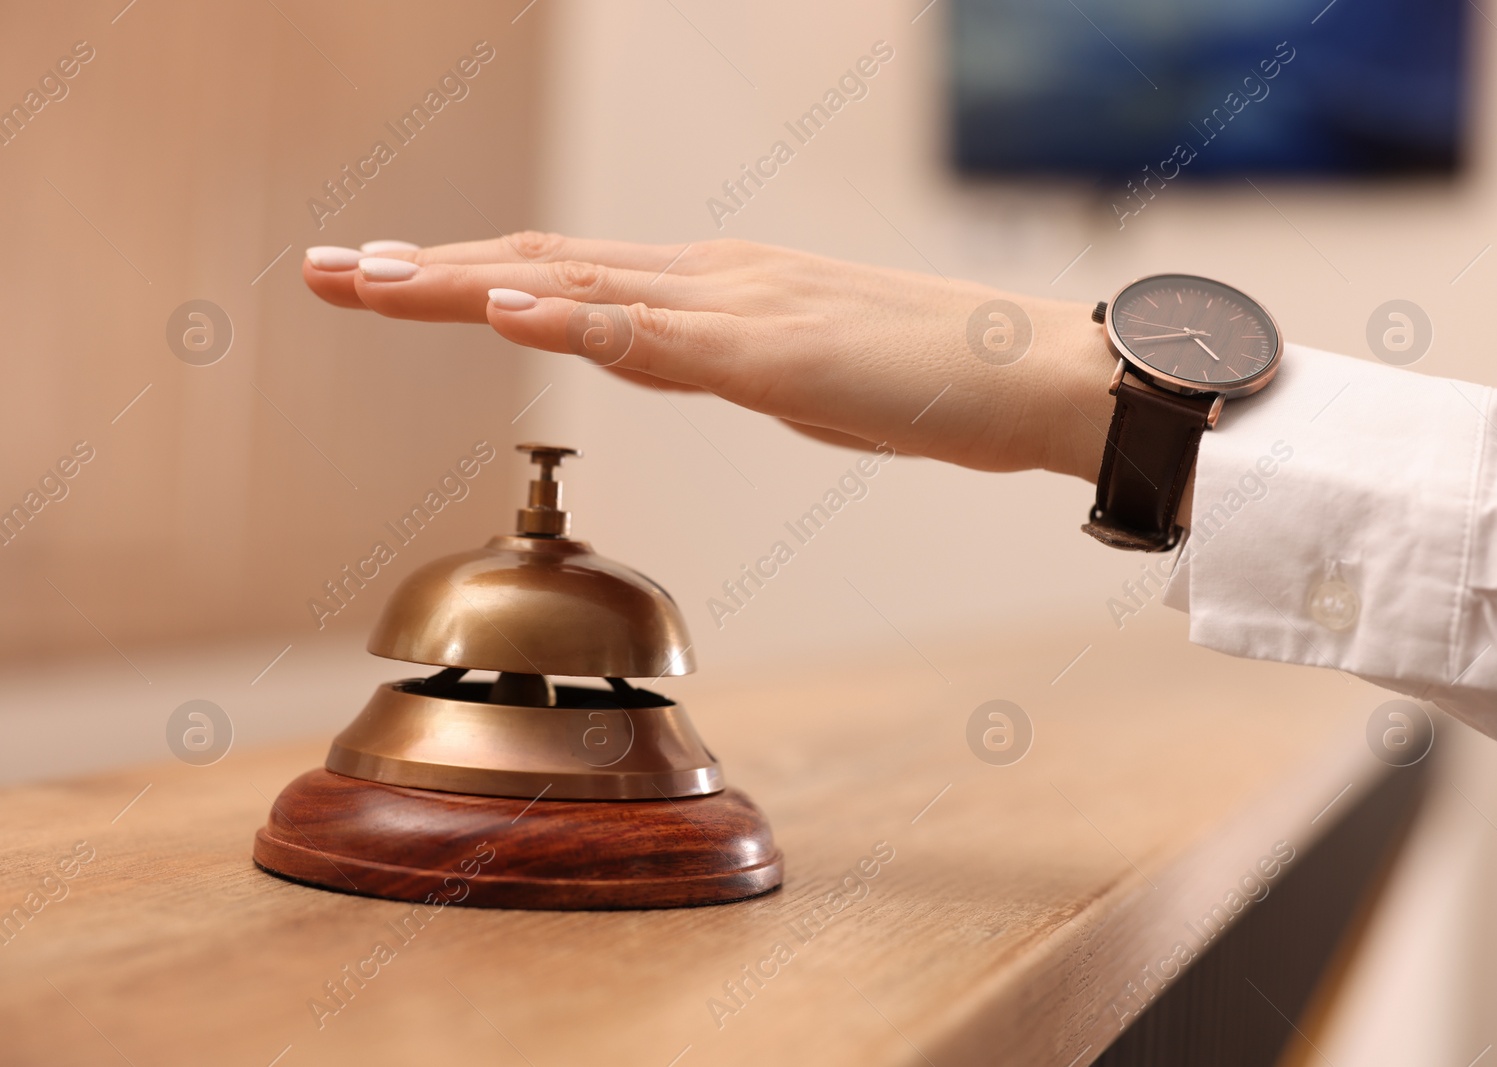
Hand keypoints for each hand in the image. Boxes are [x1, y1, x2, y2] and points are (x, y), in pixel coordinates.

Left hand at [302, 234, 1115, 478]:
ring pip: (580, 283)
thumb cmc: (932, 387)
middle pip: (546, 263)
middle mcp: (715, 279)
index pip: (568, 273)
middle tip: (324, 270)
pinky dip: (575, 317)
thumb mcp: (799, 380)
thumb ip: (722, 366)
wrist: (1040, 378)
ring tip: (370, 278)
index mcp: (718, 290)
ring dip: (465, 280)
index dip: (466, 275)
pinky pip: (661, 335)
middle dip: (425, 270)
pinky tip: (509, 304)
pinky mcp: (779, 352)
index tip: (382, 280)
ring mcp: (744, 307)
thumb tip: (662, 363)